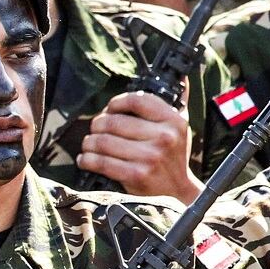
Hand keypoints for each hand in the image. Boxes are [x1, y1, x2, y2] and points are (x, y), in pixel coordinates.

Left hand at [77, 90, 198, 200]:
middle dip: (97, 125)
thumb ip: (178, 101)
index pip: (136, 99)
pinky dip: (87, 160)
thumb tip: (182, 76)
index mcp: (173, 120)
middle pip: (113, 121)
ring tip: (90, 145)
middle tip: (96, 130)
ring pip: (103, 141)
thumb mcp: (180, 127)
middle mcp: (163, 137)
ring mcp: (150, 157)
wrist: (178, 192)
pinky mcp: (136, 175)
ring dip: (89, 143)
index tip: (110, 109)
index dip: (115, 103)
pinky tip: (87, 159)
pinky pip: (101, 162)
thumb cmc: (173, 156)